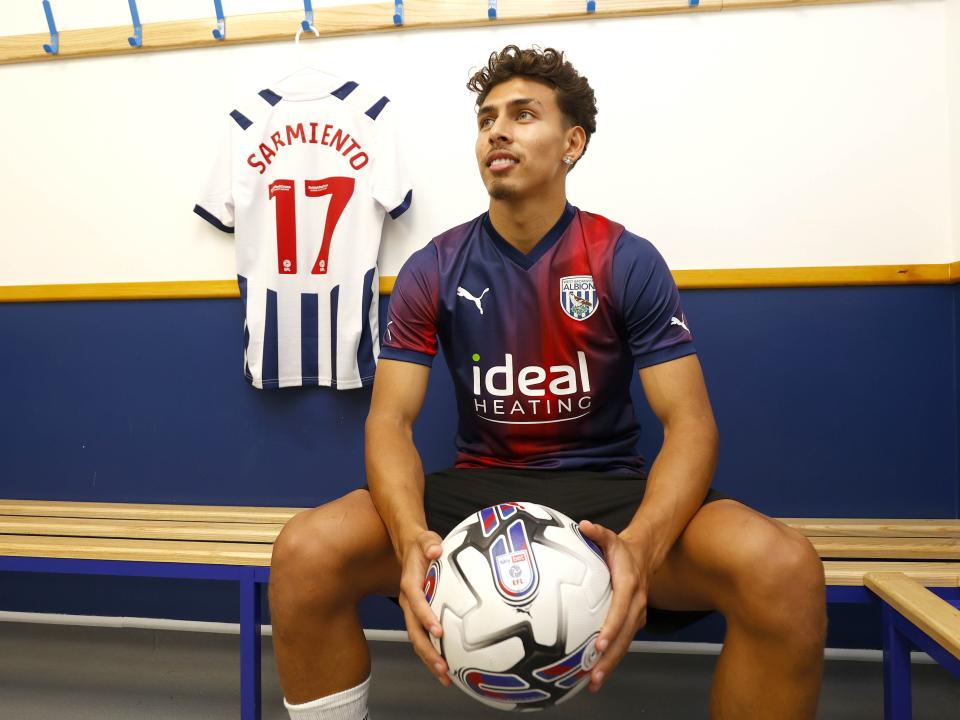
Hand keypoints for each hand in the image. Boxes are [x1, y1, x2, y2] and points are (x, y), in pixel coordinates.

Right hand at [398, 529, 451, 686]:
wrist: (409, 549)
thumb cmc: (422, 545)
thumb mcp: (426, 539)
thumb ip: (430, 544)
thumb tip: (435, 550)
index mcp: (410, 584)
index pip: (416, 603)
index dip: (425, 617)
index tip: (438, 630)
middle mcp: (408, 602)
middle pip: (414, 631)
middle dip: (427, 651)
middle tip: (442, 667)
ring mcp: (412, 612)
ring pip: (418, 640)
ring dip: (429, 659)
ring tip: (446, 677)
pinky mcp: (419, 617)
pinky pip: (424, 638)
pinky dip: (433, 654)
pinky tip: (449, 669)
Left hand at [578, 519, 652, 692]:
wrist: (645, 554)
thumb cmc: (622, 548)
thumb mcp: (610, 537)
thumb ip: (597, 532)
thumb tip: (583, 525)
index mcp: (629, 585)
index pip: (620, 610)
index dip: (611, 627)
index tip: (600, 643)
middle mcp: (637, 603)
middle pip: (625, 636)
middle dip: (611, 657)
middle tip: (593, 675)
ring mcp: (637, 615)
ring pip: (626, 643)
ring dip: (611, 664)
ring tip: (593, 682)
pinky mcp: (634, 622)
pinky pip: (624, 642)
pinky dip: (613, 658)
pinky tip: (596, 672)